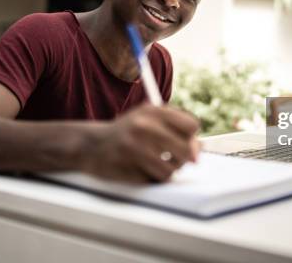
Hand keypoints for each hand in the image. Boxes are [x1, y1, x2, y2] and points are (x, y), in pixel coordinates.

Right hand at [79, 104, 199, 182]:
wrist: (92, 145)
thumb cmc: (128, 132)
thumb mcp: (149, 118)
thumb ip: (176, 128)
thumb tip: (199, 150)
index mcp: (152, 111)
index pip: (191, 125)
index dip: (191, 136)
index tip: (184, 141)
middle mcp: (144, 127)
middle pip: (187, 150)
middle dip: (184, 158)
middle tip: (175, 158)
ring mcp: (135, 148)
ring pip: (172, 170)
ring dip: (167, 171)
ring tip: (155, 163)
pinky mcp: (127, 168)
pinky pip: (154, 180)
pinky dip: (152, 178)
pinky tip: (141, 169)